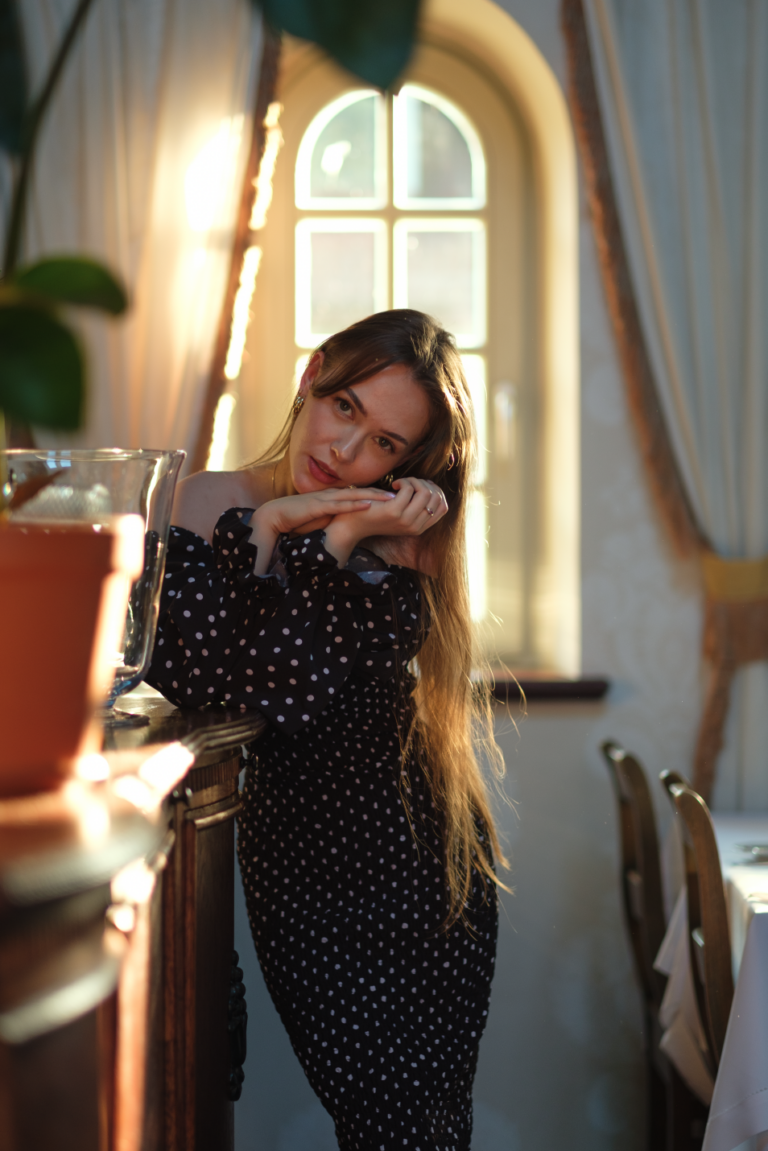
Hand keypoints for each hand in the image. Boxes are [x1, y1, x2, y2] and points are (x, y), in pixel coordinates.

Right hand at [256, 487, 394, 536]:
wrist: (276, 515)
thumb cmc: (297, 519)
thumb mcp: (322, 519)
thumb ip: (335, 519)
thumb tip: (348, 526)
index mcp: (334, 498)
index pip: (360, 495)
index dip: (378, 496)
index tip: (395, 499)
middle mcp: (333, 495)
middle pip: (362, 492)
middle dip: (382, 493)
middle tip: (402, 495)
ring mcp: (326, 499)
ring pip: (355, 495)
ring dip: (375, 496)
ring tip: (393, 498)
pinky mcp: (319, 506)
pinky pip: (341, 504)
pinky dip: (357, 504)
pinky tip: (370, 504)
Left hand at [323, 477, 447, 563]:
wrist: (353, 524)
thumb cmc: (377, 513)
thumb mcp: (402, 511)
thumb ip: (417, 504)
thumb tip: (431, 486)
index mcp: (420, 528)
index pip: (443, 507)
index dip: (436, 491)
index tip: (421, 485)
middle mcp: (416, 527)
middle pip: (436, 496)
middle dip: (424, 483)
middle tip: (408, 483)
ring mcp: (406, 521)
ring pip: (425, 491)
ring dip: (414, 480)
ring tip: (401, 483)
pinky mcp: (395, 512)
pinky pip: (409, 489)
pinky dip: (403, 481)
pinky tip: (392, 485)